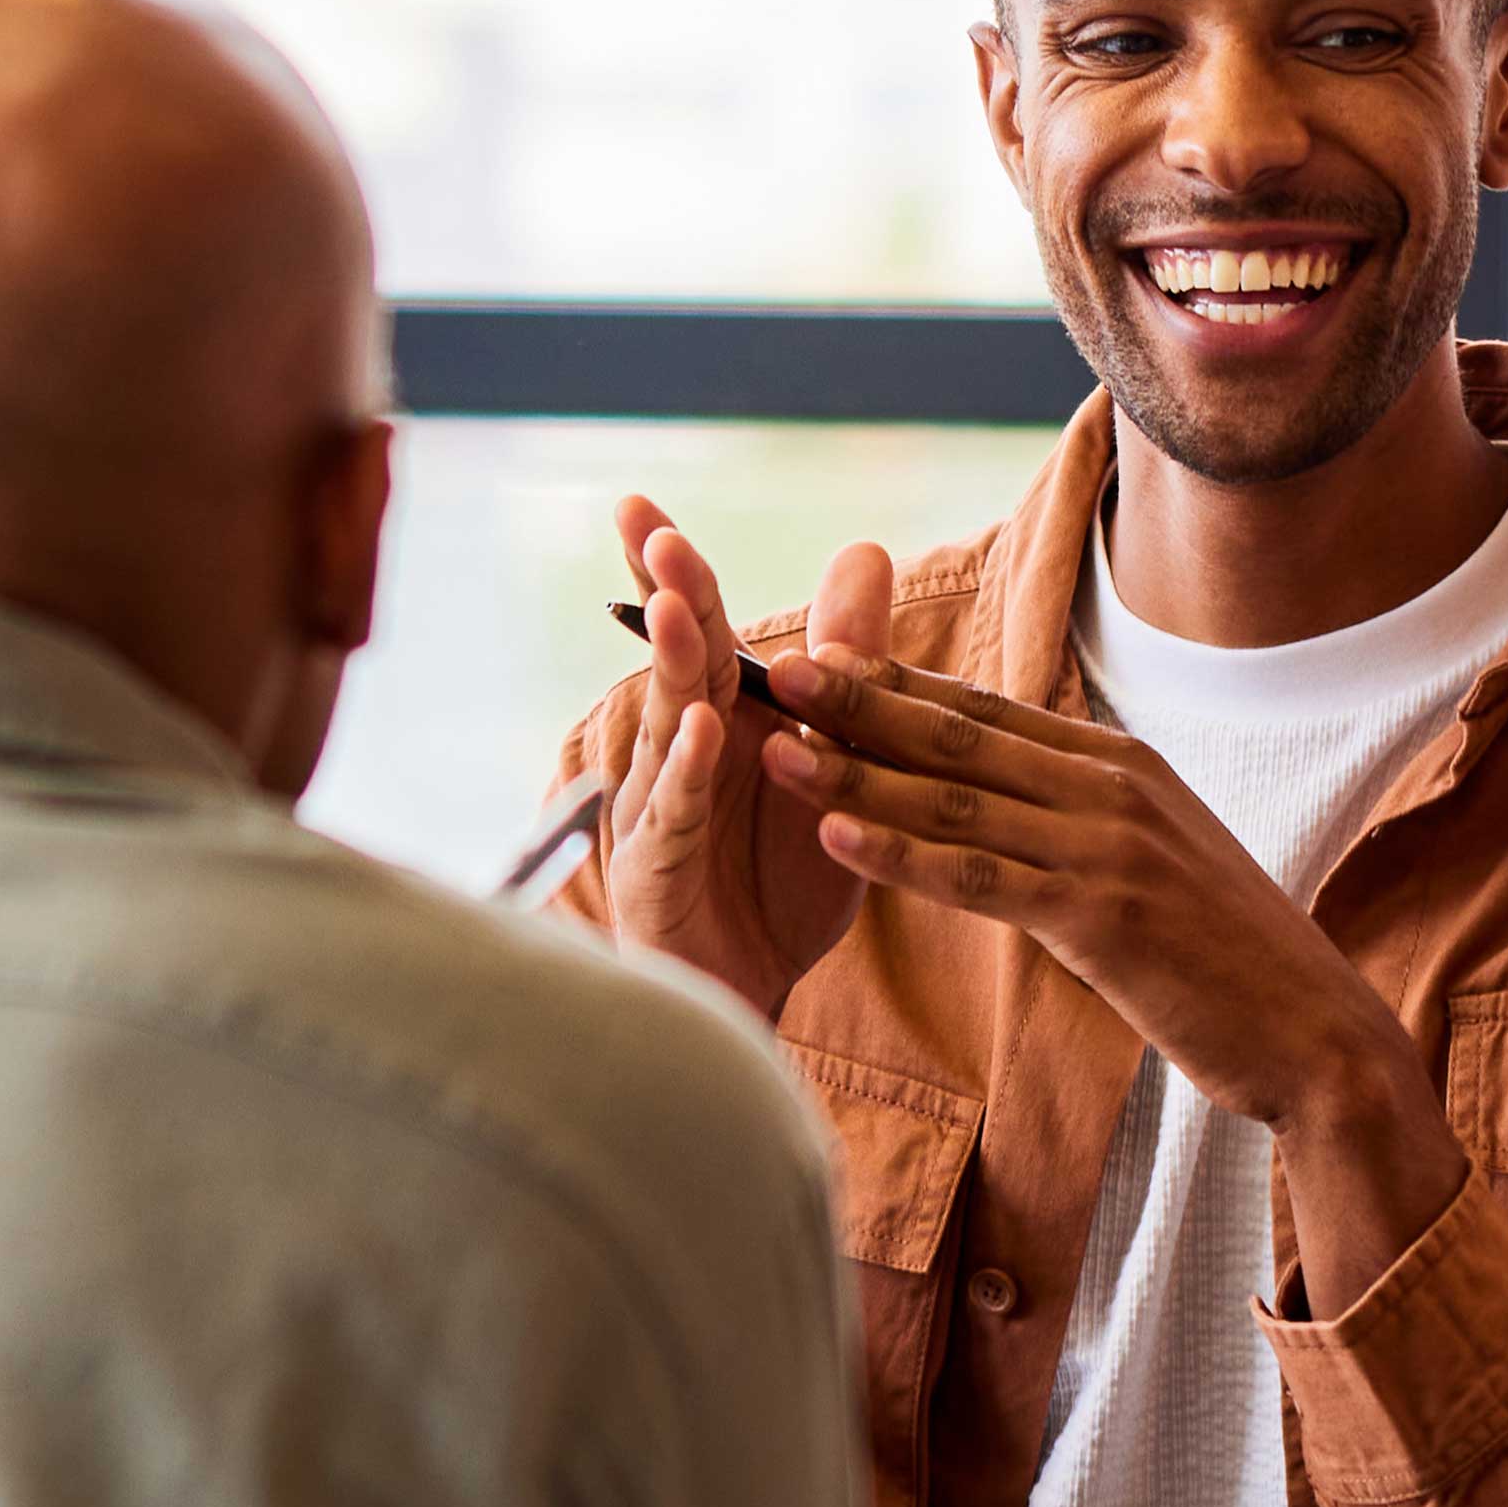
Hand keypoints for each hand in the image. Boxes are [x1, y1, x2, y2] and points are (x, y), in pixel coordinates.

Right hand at [594, 498, 889, 1024]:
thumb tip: (864, 551)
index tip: (643, 508)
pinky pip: (677, 821)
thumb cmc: (773, 878)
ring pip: (668, 733)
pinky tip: (704, 734)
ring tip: (684, 611)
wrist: (749, 999)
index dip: (670, 572)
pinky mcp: (660, 879)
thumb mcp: (829, 759)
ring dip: (675, 671)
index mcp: (719, 724)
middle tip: (657, 530)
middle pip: (675, 667)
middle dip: (666, 597)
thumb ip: (844, 663)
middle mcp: (677, 759)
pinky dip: (689, 777)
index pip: (698, 633)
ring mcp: (658, 817)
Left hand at [769, 654, 1389, 1139]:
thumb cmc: (1222, 959)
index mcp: (1122, 765)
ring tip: (775, 748)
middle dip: (859, 701)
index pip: (985, 713)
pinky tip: (834, 841)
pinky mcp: (1102, 917)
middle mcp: (1114, 787)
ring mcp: (1110, 847)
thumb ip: (1080, 822)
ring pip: (955, 802)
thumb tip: (1002, 805)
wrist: (1316, 1033)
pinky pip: (980, 878)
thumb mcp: (1150, 863)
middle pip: (959, 737)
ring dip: (857, 773)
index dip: (895, 683)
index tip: (818, 654)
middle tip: (771, 668)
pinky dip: (900, 858)